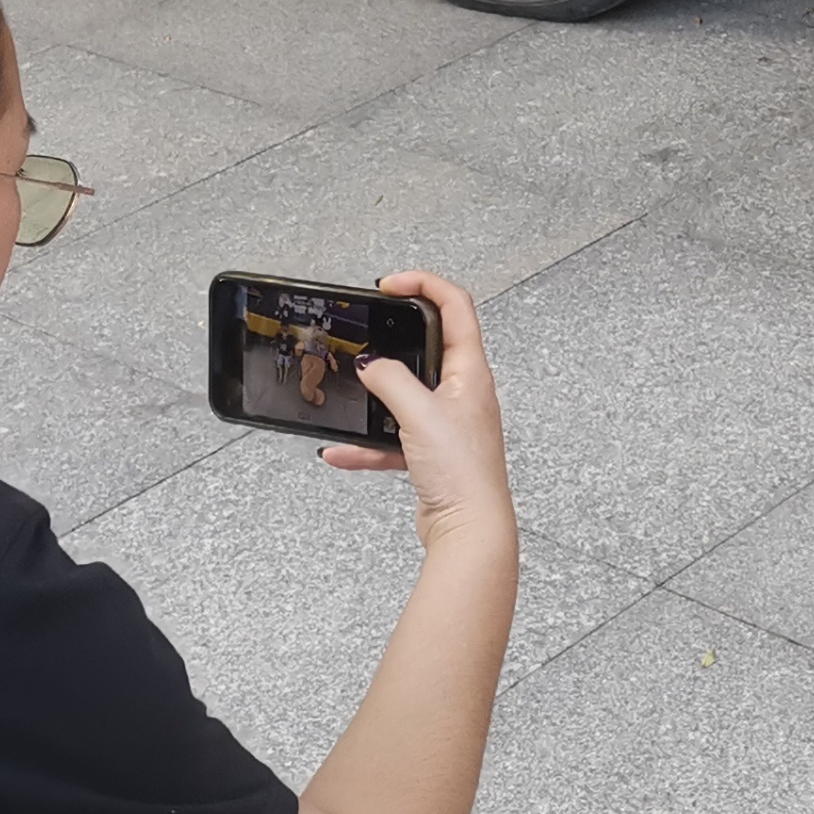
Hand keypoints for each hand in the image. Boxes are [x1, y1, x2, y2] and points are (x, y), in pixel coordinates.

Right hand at [328, 271, 513, 552]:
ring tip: (351, 393)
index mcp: (471, 372)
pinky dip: (367, 443)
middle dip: (394, 338)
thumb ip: (390, 381)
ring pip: (406, 395)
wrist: (469, 529)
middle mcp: (463, 393)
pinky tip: (342, 450)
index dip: (424, 284)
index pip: (455, 306)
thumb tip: (371, 364)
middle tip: (367, 329)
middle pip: (429, 346)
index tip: (389, 285)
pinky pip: (393, 438)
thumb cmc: (463, 472)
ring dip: (376, 397)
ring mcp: (448, 423)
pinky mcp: (432, 452)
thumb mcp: (419, 413)